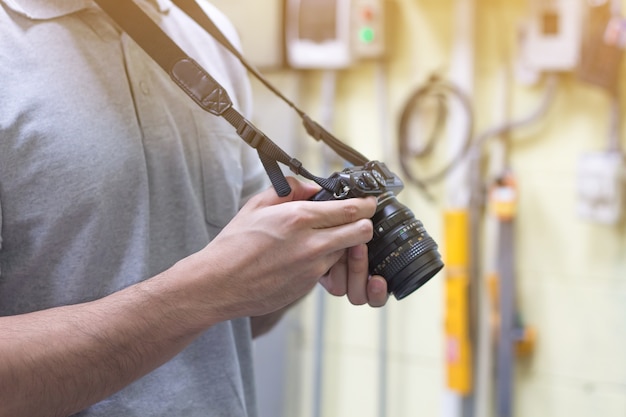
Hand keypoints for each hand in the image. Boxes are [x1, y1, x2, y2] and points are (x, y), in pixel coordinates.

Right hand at [188, 177, 378, 319]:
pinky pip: (328, 269)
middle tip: (357, 219)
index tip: (370, 201)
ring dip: (343, 244)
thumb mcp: (257, 205)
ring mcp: (312, 269)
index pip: (351, 209)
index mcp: (299, 218)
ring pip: (347, 252)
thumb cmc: (234, 243)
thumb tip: (312, 187)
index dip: (367, 204)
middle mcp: (311, 244)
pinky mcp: (307, 286)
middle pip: (362, 232)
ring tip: (323, 238)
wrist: (218, 284)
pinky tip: (303, 256)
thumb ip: (290, 190)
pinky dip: (325, 261)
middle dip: (365, 224)